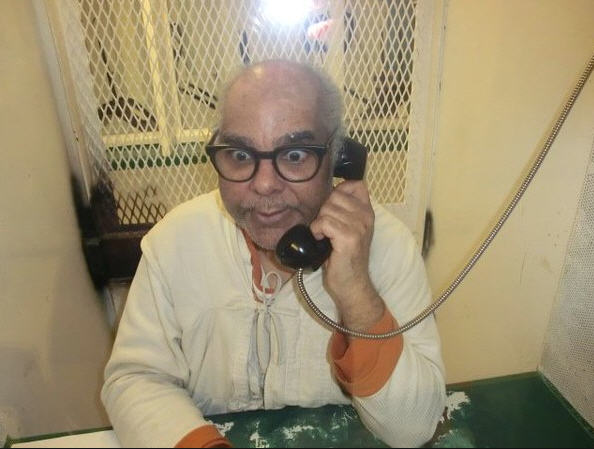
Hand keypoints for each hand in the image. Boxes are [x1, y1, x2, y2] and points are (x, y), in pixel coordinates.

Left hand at [309, 181, 384, 330]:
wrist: (352, 284)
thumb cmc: (345, 259)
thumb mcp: (350, 230)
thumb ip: (344, 211)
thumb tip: (328, 195)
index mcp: (367, 212)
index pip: (356, 185)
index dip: (339, 190)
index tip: (333, 207)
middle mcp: (366, 217)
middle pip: (335, 195)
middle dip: (324, 209)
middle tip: (325, 227)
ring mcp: (359, 227)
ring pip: (327, 208)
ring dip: (319, 222)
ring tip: (324, 235)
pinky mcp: (348, 238)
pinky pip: (324, 222)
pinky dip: (317, 230)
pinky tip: (321, 239)